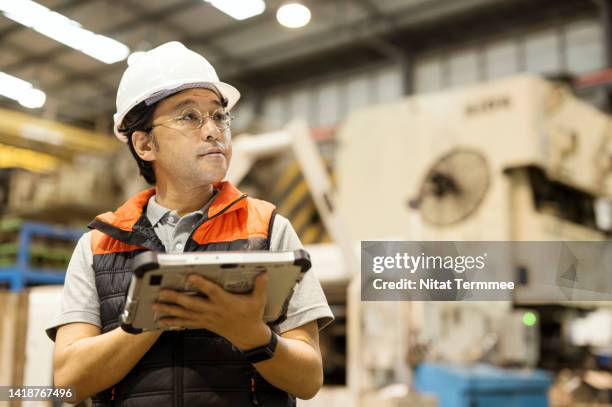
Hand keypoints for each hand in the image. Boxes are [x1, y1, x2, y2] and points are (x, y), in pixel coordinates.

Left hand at [152, 272, 270, 349]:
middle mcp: (213, 311)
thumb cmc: (252, 315)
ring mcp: (207, 319)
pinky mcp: (203, 324)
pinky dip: (172, 322)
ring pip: (185, 314)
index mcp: (225, 302)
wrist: (248, 336)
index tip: (189, 276)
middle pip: (192, 304)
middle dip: (176, 298)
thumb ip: (260, 286)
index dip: (201, 284)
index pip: (211, 291)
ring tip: (155, 305)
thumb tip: (263, 272)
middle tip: (162, 292)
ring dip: (169, 310)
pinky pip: (185, 323)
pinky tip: (160, 320)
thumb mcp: (259, 300)